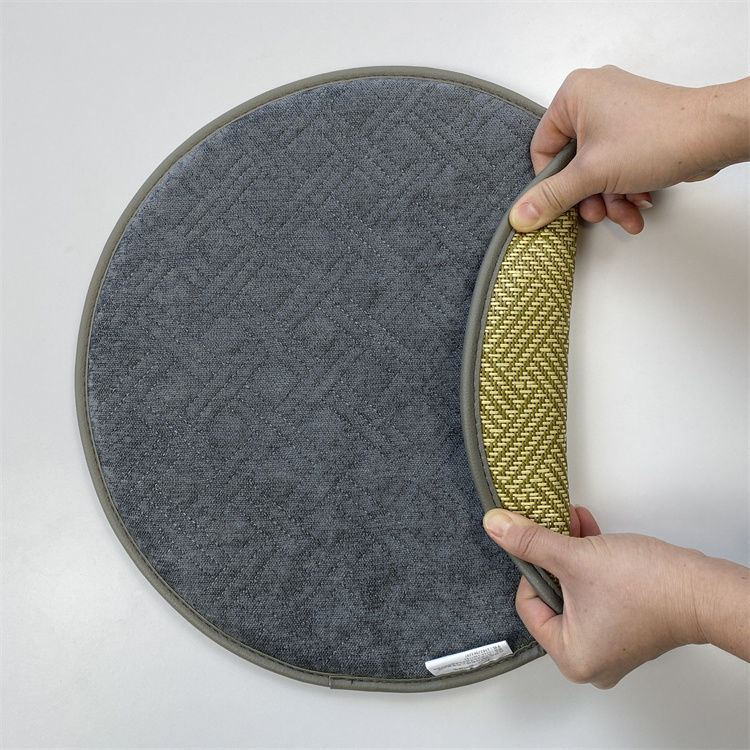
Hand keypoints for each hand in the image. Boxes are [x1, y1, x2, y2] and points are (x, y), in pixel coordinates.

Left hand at [483, 505, 749, 687]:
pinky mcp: (627, 626)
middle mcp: (590, 659)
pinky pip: (595, 592)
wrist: (702, 588)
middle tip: (557, 526)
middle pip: (551, 595)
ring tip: (577, 524)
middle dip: (554, 554)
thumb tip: (497, 527)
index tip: (541, 542)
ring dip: (572, 551)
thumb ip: (530, 542)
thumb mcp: (575, 557)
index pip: (528, 602)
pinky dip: (591, 563)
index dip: (534, 567)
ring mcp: (611, 644)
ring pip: (574, 589)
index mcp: (570, 656)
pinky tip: (591, 533)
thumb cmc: (648, 587)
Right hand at [510, 65, 749, 233]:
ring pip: (597, 169)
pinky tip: (638, 202)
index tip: (560, 203)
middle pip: (571, 163)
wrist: (714, 135)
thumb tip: (520, 215)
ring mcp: (618, 114)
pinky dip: (625, 188)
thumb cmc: (658, 136)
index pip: (543, 148)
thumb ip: (552, 196)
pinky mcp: (638, 129)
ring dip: (608, 199)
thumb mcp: (591, 174)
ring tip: (624, 213)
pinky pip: (617, 165)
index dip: (551, 182)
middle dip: (587, 196)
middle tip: (595, 212)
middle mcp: (595, 99)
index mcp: (574, 95)